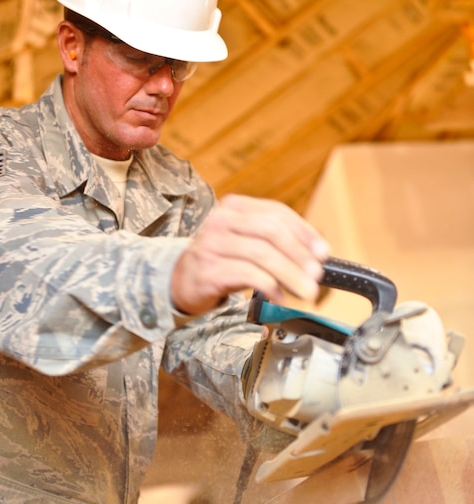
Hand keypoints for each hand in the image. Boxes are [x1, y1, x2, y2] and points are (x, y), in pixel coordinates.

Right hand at [170, 194, 329, 315]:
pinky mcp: (208, 269)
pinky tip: (279, 296)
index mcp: (235, 207)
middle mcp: (221, 221)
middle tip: (317, 275)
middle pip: (272, 231)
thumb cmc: (218, 261)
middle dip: (300, 255)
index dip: (305, 233)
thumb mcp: (244, 241)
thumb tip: (315, 256)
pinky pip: (247, 275)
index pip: (277, 213)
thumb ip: (274, 242)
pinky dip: (269, 286)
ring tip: (306, 290)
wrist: (179, 281)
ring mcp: (212, 244)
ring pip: (263, 254)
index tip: (323, 252)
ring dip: (291, 274)